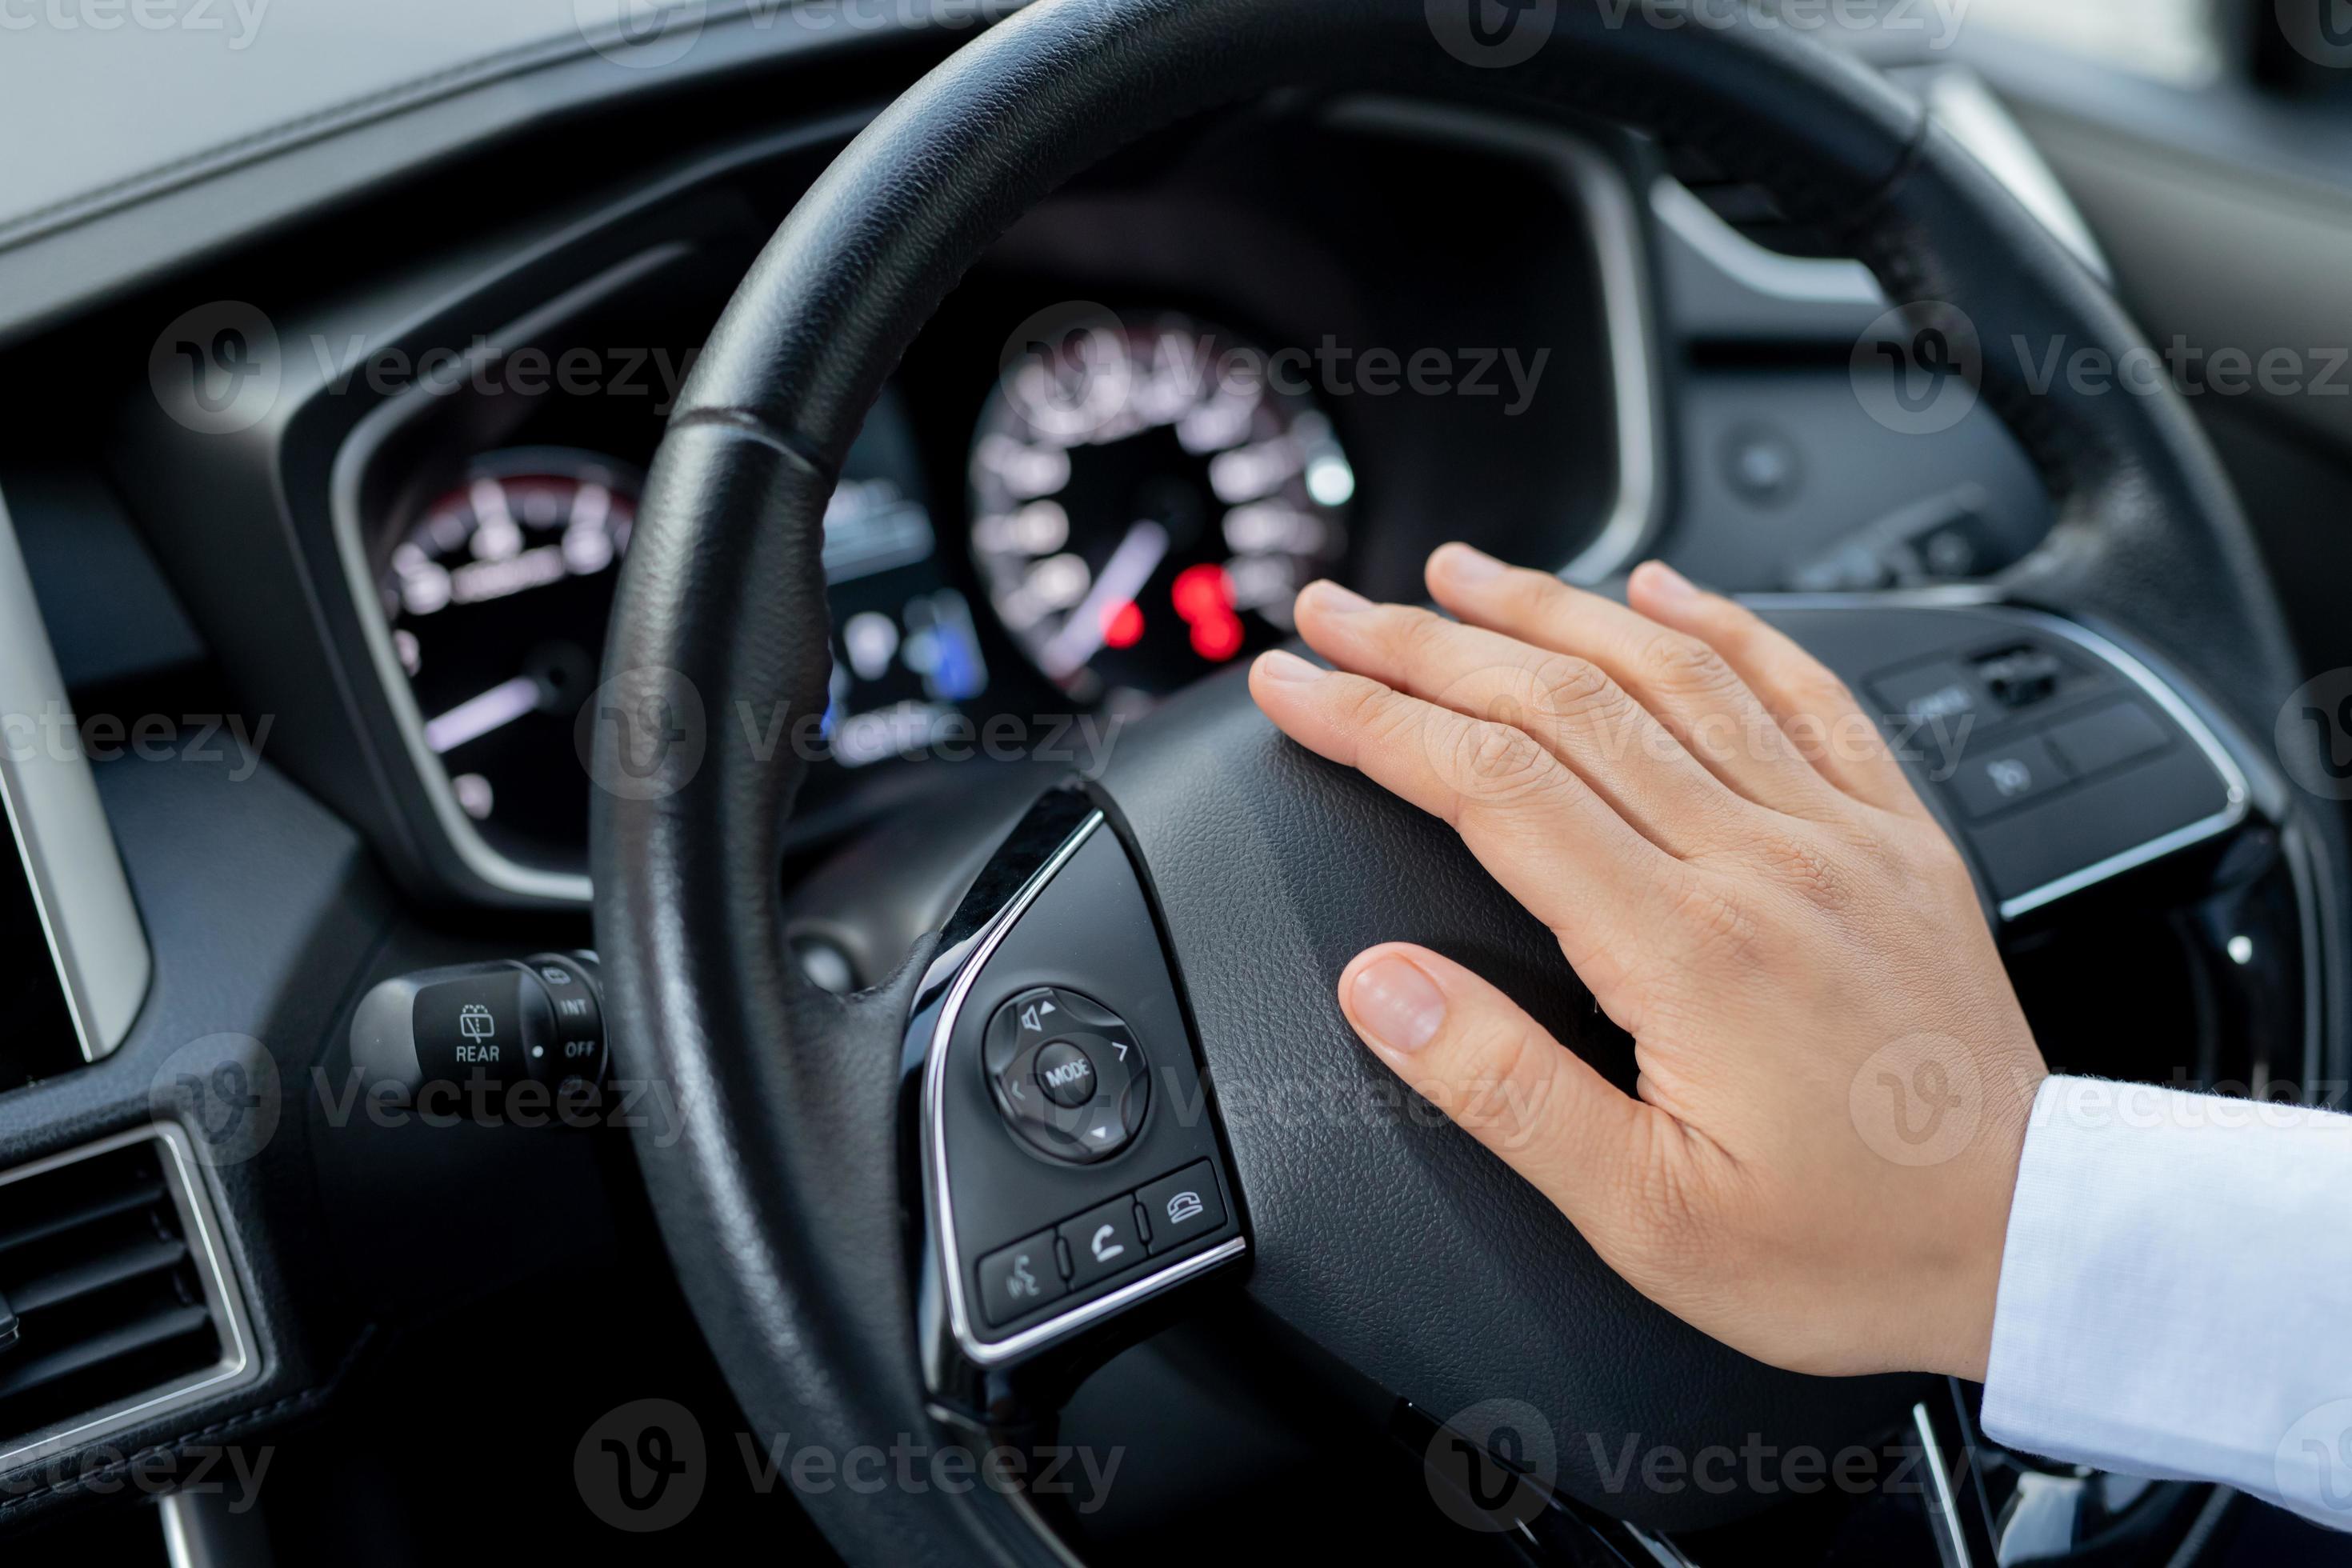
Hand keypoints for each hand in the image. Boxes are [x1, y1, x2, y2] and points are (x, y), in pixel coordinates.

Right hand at [1247, 546, 2047, 1380]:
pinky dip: (1722, 624)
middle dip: (1427, 644)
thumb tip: (1380, 984)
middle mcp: (1763, 861)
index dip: (1373, 720)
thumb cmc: (1844, 1247)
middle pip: (1561, 705)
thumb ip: (1501, 1087)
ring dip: (1548, 608)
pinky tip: (1659, 589)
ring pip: (1668, 673)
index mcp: (1688, 948)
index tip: (1295, 687)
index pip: (1492, 785)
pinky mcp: (1894, 833)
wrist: (2029, 1242)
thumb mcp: (1645, 1215)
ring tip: (1456, 574)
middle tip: (1336, 612)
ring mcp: (1837, 833)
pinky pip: (1801, 690)